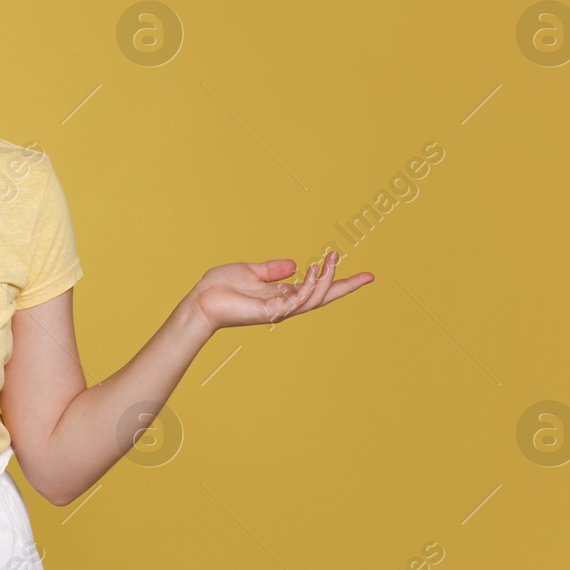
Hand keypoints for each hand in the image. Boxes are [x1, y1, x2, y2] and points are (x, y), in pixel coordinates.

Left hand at [190, 252, 372, 331]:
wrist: (201, 300)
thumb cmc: (221, 287)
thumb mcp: (251, 271)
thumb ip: (273, 270)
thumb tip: (294, 264)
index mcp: (282, 294)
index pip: (317, 288)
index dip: (339, 282)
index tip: (365, 276)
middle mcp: (285, 304)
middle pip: (324, 297)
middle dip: (346, 287)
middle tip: (368, 276)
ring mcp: (279, 310)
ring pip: (314, 298)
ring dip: (326, 279)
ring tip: (332, 257)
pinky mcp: (270, 312)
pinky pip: (297, 300)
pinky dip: (308, 286)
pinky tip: (312, 268)